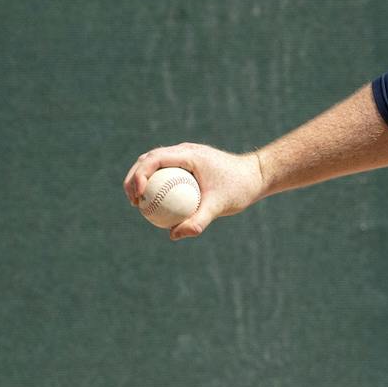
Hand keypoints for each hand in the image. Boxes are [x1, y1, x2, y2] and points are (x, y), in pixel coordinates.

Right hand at [124, 143, 265, 240]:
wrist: (256, 176)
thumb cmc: (240, 188)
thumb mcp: (220, 206)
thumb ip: (198, 220)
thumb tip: (173, 235)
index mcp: (189, 154)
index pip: (155, 158)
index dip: (140, 174)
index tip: (138, 195)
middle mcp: (184, 151)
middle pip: (148, 159)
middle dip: (134, 177)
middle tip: (132, 201)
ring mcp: (185, 156)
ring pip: (154, 164)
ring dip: (141, 179)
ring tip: (137, 203)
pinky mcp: (188, 164)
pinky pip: (166, 173)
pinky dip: (156, 185)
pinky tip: (155, 206)